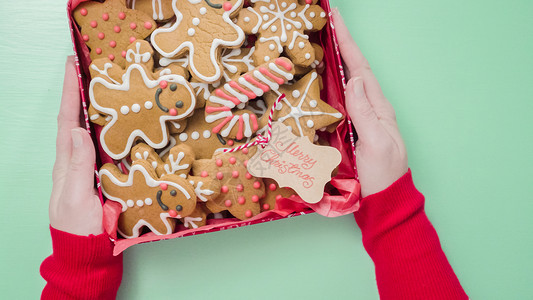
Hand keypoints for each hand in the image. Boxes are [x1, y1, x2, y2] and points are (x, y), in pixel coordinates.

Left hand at [49, 56, 102, 235]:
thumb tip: (79, 131)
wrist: (88, 252)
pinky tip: (123, 120)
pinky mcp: (106, 175)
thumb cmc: (79, 229)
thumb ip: (78, 167)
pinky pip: (108, 146)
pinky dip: (112, 128)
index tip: (72, 64)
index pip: (67, 120)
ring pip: (94, 130)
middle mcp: (77, 160)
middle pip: (78, 119)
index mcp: (66, 164)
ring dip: (97, 105)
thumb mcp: (76, 199)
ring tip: (107, 83)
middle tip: (92, 65)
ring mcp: (91, 168)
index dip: (69, 92)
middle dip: (82, 90)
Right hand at [332, 9, 407, 197]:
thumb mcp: (377, 144)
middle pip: (353, 70)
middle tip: (324, 25)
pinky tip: (319, 81)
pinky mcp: (349, 130)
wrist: (384, 201)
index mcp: (379, 108)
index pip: (361, 69)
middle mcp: (370, 109)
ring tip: (319, 44)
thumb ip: (366, 113)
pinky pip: (338, 102)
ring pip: (345, 84)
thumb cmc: (383, 175)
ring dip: (333, 62)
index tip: (336, 20)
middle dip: (340, 45)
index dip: (348, 43)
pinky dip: (329, 85)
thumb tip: (354, 80)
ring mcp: (360, 119)